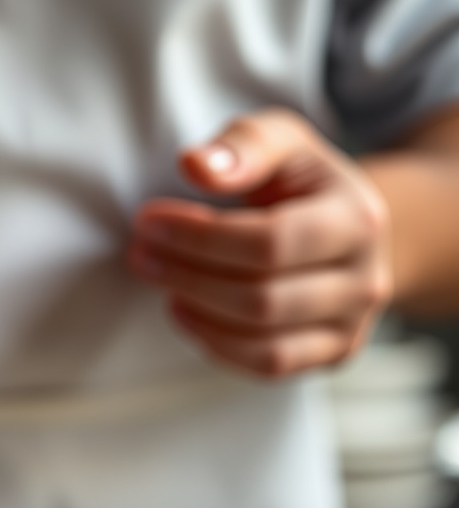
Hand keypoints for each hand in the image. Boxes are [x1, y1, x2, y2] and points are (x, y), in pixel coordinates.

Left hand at [128, 108, 392, 377]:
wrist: (349, 229)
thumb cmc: (302, 185)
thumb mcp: (281, 141)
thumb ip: (243, 145)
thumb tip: (195, 165)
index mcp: (357, 219)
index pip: (269, 242)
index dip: (198, 238)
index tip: (149, 222)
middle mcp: (365, 280)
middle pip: (260, 298)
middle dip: (187, 277)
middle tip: (141, 255)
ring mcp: (352, 325)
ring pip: (263, 342)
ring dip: (197, 314)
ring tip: (163, 284)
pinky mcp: (333, 353)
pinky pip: (268, 366)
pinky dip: (217, 345)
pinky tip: (188, 312)